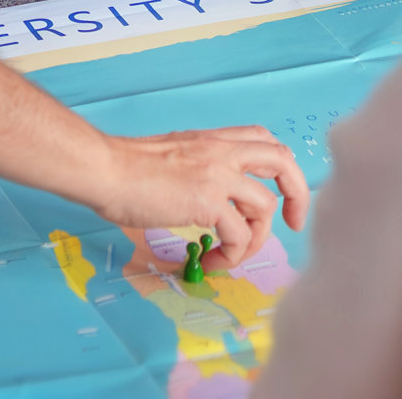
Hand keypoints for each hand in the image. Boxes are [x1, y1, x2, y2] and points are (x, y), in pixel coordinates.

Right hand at [85, 125, 310, 270]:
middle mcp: (220, 151)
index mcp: (211, 140)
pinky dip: (233, 255)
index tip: (277, 192)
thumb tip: (208, 200)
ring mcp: (216, 174)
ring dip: (256, 239)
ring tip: (231, 255)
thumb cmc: (124, 167)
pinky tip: (212, 262)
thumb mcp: (172, 155)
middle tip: (292, 223)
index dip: (280, 166)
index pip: (263, 139)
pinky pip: (240, 235)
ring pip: (265, 205)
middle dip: (297, 195)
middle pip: (282, 161)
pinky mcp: (206, 200)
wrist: (104, 169)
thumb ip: (197, 168)